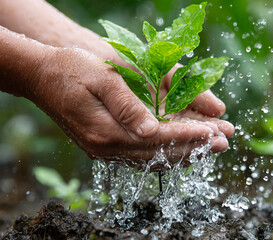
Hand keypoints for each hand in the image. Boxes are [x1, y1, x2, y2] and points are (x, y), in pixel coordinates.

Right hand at [29, 47, 230, 166]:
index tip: (213, 132)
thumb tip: (152, 130)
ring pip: (152, 159)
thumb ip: (127, 105)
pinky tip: (183, 150)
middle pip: (158, 154)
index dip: (187, 135)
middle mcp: (106, 147)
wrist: (42, 78)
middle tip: (223, 142)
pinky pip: (142, 156)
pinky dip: (166, 153)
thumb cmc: (71, 71)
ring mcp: (105, 150)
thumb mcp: (100, 79)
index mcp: (105, 130)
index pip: (157, 139)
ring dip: (184, 153)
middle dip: (194, 148)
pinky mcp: (105, 146)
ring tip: (211, 148)